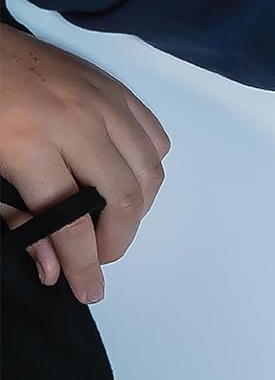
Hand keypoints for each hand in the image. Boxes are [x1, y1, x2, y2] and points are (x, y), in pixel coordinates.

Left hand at [0, 26, 169, 303]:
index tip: (88, 292)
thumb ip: (15, 219)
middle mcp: (77, 121)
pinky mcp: (116, 88)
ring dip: (137, 208)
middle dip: (116, 240)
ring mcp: (103, 100)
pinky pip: (154, 136)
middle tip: (97, 256)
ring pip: (148, 170)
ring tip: (110, 222)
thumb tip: (53, 268)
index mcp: (28, 143)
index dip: (82, 264)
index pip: (70, 220)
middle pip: (121, 197)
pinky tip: (122, 178)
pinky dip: (147, 166)